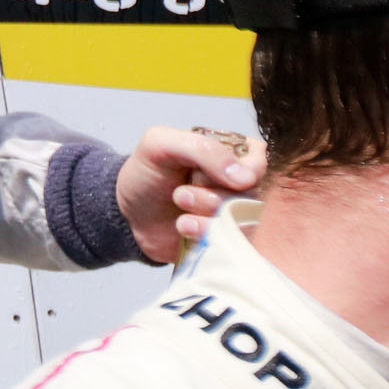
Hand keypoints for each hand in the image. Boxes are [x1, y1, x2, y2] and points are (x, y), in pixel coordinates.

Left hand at [116, 125, 259, 266]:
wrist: (128, 216)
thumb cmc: (147, 174)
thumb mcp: (161, 144)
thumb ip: (204, 149)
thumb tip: (248, 178)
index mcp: (236, 152)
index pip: (261, 165)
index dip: (233, 174)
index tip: (199, 175)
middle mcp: (247, 184)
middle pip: (255, 196)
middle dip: (214, 198)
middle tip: (181, 195)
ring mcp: (243, 215)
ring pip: (248, 221)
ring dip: (208, 216)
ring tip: (181, 210)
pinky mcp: (235, 241)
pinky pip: (241, 244)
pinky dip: (210, 236)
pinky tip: (186, 228)